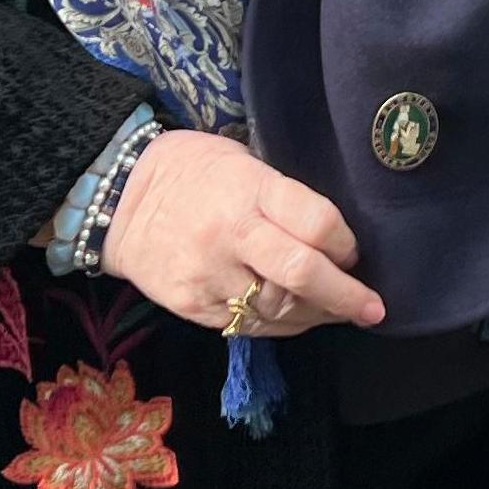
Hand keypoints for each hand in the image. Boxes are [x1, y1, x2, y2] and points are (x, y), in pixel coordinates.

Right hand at [99, 129, 384, 336]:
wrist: (116, 200)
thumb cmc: (192, 171)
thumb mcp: (242, 161)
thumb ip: (284, 198)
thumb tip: (332, 237)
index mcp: (248, 190)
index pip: (316, 223)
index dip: (345, 243)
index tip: (354, 251)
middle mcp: (231, 235)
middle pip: (302, 274)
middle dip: (346, 296)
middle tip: (372, 308)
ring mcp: (210, 276)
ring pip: (280, 311)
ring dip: (316, 315)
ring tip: (337, 312)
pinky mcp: (194, 307)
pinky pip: (250, 327)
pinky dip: (281, 325)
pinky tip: (296, 318)